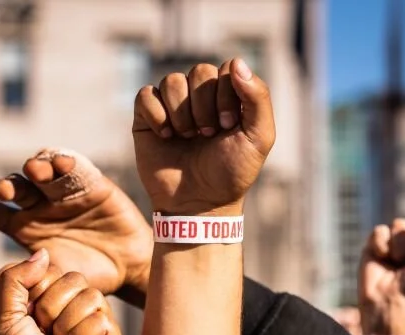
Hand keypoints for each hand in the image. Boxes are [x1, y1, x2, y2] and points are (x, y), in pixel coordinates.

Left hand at [0, 148, 152, 299]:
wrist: (129, 272)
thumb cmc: (87, 280)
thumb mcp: (50, 286)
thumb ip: (26, 281)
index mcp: (21, 227)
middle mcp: (38, 204)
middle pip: (14, 185)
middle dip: (7, 183)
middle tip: (5, 189)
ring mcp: (63, 191)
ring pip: (41, 169)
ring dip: (35, 166)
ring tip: (35, 172)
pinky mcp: (90, 181)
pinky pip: (74, 165)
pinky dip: (65, 160)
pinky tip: (61, 164)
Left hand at [0, 250, 125, 334]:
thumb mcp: (5, 319)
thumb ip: (14, 280)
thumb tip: (43, 252)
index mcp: (50, 302)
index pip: (53, 270)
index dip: (37, 292)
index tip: (29, 320)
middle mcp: (74, 311)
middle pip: (75, 279)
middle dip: (52, 310)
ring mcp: (96, 327)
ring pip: (91, 298)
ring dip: (66, 329)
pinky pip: (102, 320)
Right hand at [132, 59, 274, 214]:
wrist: (198, 203)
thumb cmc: (231, 173)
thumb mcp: (258, 138)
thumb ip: (258, 98)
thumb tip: (237, 61)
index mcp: (229, 95)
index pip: (227, 69)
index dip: (226, 96)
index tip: (227, 127)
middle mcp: (200, 95)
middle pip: (199, 71)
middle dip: (204, 106)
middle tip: (207, 135)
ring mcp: (172, 105)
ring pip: (172, 80)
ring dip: (181, 113)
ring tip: (187, 138)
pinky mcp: (147, 117)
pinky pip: (146, 95)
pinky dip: (156, 115)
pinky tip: (166, 136)